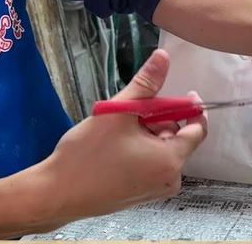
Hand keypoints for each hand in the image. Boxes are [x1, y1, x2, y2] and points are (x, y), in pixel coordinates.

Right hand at [44, 50, 207, 224]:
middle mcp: (171, 179)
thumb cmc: (87, 154)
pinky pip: (152, 164)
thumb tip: (164, 56)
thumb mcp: (119, 113)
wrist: (54, 195)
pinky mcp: (141, 195)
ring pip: (163, 150)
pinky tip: (117, 148)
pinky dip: (142, 150)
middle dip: (161, 120)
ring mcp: (156, 190)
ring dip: (149, 135)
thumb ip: (146, 84)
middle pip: (178, 138)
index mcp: (171, 160)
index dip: (192, 108)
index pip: (198, 129)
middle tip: (133, 114)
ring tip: (119, 132)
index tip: (184, 93)